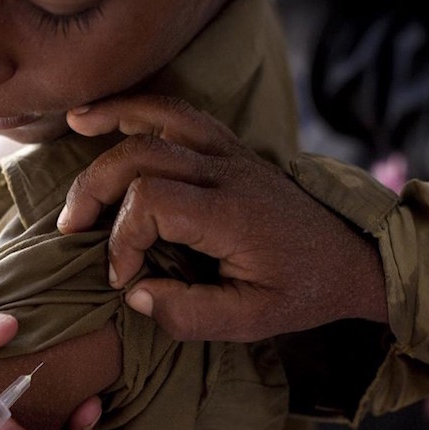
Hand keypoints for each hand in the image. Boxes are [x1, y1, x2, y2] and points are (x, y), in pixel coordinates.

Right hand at [59, 95, 386, 341]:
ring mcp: (231, 152)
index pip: (151, 202)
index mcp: (232, 215)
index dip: (121, 240)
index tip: (123, 278)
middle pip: (142, 154)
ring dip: (113, 118)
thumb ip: (190, 316)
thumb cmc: (302, 291)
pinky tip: (106, 112)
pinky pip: (180, 111)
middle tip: (73, 228)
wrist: (355, 257)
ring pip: (162, 116)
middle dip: (95, 188)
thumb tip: (134, 294)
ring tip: (73, 124)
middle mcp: (229, 173)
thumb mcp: (252, 323)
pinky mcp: (230, 147)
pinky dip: (139, 106)